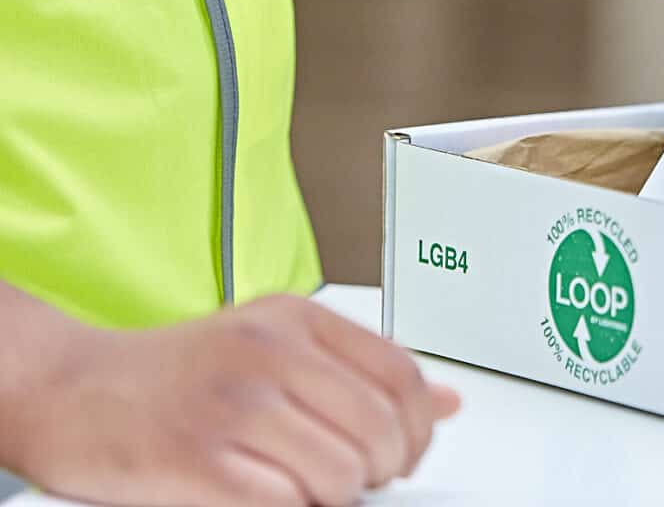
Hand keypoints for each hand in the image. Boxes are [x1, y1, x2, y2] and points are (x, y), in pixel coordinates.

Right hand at [5, 294, 459, 505]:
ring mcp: (237, 406)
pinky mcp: (202, 460)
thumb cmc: (174, 373)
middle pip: (380, 431)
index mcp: (297, 320)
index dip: (417, 428)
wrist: (72, 389)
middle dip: (381, 471)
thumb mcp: (274, 345)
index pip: (401, 376)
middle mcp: (271, 353)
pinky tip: (270, 495)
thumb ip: (359, 370)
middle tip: (355, 479)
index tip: (404, 453)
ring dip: (335, 496)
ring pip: (341, 474)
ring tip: (304, 488)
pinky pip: (288, 504)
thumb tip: (447, 403)